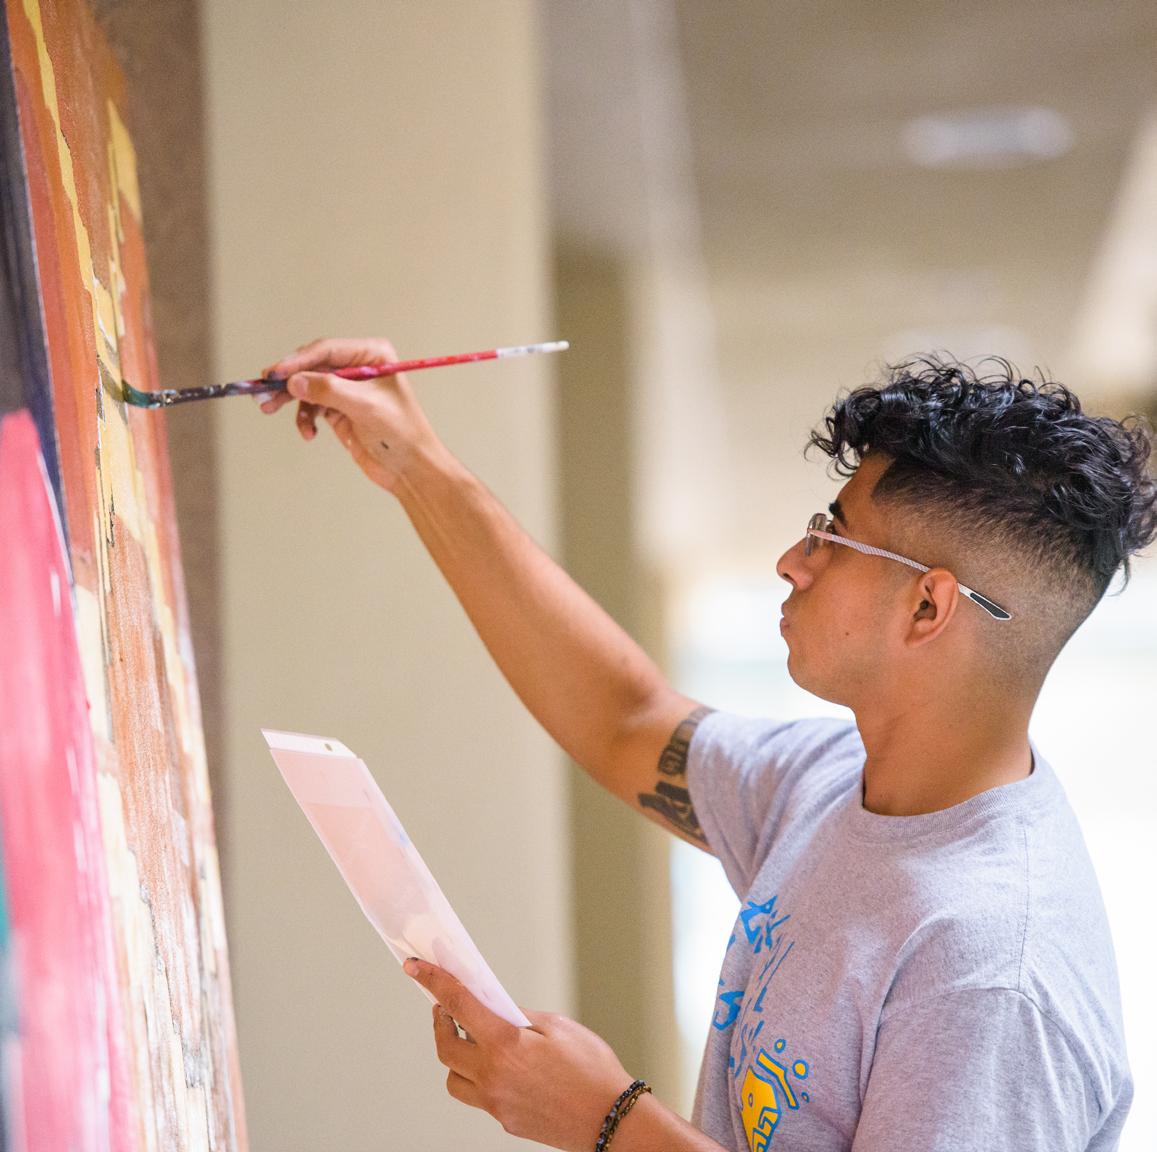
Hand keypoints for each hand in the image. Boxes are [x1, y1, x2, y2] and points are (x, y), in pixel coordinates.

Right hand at [258, 338, 442, 492]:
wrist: (410, 468)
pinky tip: (308, 433)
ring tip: (269, 409)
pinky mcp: (340, 410)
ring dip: (290, 400)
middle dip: (288, 379)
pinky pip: (312, 407)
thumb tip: (294, 381)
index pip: (326, 350)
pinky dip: (305, 418)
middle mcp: (358, 367)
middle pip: (312, 366)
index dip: (298, 360)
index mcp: (371, 355)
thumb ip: (328, 390)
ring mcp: (347, 389)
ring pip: (307, 386)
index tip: (275, 373)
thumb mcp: (365, 406)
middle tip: (263, 392)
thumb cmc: (401, 432)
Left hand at [404, 958, 633, 1150]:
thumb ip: (519, 1016)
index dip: (434, 982)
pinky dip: (480, 1078)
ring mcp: (496, 1104)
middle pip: (445, 1048)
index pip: (458, 1005)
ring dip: (456, 1057)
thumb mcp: (557, 1026)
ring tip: (474, 1041)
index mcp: (504, 1044)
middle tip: (445, 1008)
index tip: (414, 968)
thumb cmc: (592, 1069)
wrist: (611, 1120)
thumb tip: (495, 1012)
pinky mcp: (505, 1121)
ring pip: (454, 1079)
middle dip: (440, 1023)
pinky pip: (479, 1097)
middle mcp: (493, 1076)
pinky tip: (502, 1068)